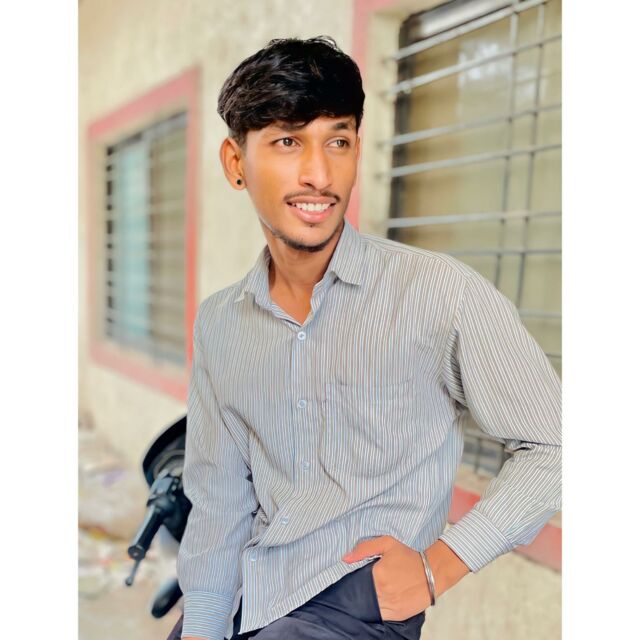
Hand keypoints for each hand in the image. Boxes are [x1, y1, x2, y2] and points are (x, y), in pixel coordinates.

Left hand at [342, 536, 470, 621]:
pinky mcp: (398, 615)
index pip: (357, 583)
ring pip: (371, 609)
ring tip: (371, 597)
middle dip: (360, 594)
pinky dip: (378, 612)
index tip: (355, 581)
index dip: (355, 583)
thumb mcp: (387, 543)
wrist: (433, 571)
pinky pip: (381, 617)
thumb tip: (345, 558)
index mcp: (378, 575)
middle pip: (363, 597)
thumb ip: (365, 548)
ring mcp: (391, 606)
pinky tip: (379, 604)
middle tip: (363, 589)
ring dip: (368, 604)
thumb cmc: (409, 556)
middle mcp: (382, 593)